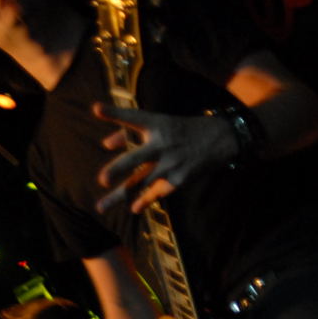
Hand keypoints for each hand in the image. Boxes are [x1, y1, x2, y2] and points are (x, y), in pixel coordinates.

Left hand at [94, 102, 238, 213]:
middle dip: (119, 169)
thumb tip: (105, 145)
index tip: (96, 109)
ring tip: (100, 207)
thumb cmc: (181, 130)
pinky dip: (143, 201)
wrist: (220, 139)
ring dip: (120, 196)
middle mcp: (162, 144)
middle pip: (136, 158)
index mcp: (157, 124)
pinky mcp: (179, 179)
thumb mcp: (160, 124)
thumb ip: (129, 132)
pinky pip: (156, 192)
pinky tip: (132, 209)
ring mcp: (171, 164)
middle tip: (102, 179)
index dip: (115, 113)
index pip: (133, 118)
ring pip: (141, 182)